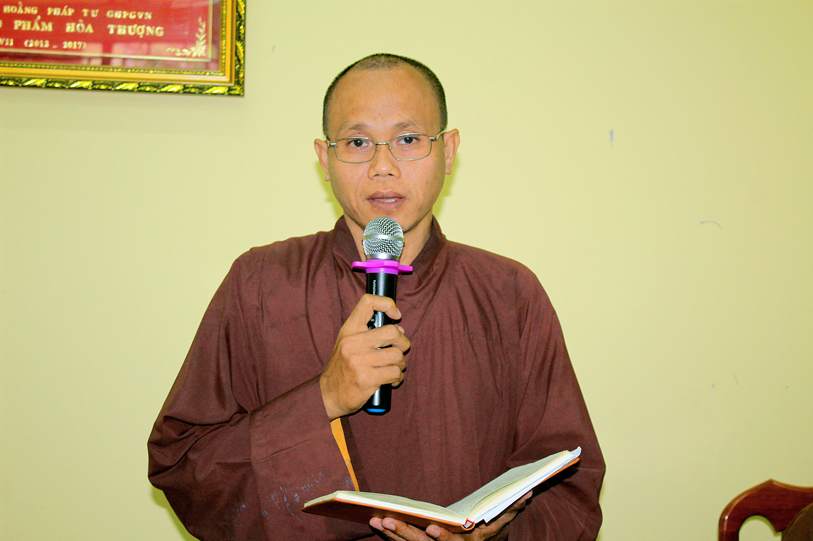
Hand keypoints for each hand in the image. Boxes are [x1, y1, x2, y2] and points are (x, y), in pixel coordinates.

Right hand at [320, 294, 409, 419]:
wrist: (327, 395)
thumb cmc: (341, 369)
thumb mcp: (347, 343)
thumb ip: (368, 333)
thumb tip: (398, 329)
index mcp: (349, 330)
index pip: (368, 302)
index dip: (387, 303)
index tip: (395, 316)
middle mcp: (353, 343)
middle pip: (392, 332)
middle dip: (403, 343)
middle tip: (399, 351)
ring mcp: (359, 361)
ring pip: (397, 355)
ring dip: (401, 364)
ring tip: (394, 368)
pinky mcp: (366, 379)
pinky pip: (395, 373)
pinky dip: (398, 378)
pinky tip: (392, 381)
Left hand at [369, 492, 531, 540]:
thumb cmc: (486, 534)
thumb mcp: (500, 524)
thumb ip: (511, 509)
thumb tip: (528, 491)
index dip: (441, 537)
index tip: (430, 527)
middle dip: (404, 534)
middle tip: (386, 521)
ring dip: (391, 534)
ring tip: (375, 520)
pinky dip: (387, 535)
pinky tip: (374, 521)